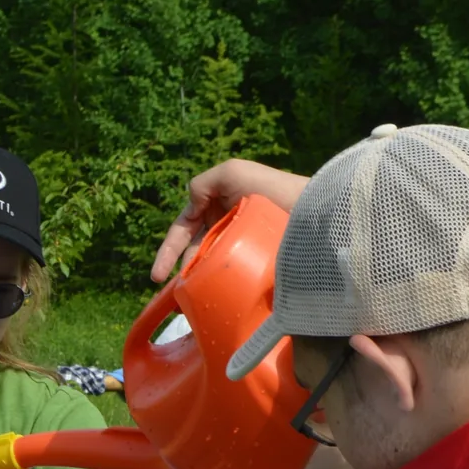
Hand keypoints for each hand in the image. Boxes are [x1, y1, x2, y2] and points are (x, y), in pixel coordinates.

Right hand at [151, 160, 311, 282]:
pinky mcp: (255, 258)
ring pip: (209, 263)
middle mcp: (225, 223)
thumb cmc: (272, 188)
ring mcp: (240, 242)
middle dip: (181, 270)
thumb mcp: (232, 173)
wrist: (310, 210)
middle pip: (193, 250)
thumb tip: (191, 203)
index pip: (183, 229)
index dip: (168, 252)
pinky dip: (219, 282)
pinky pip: (230, 272)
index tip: (157, 276)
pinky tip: (215, 294)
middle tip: (178, 292)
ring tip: (194, 296)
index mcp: (216, 205)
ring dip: (199, 278)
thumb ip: (203, 183)